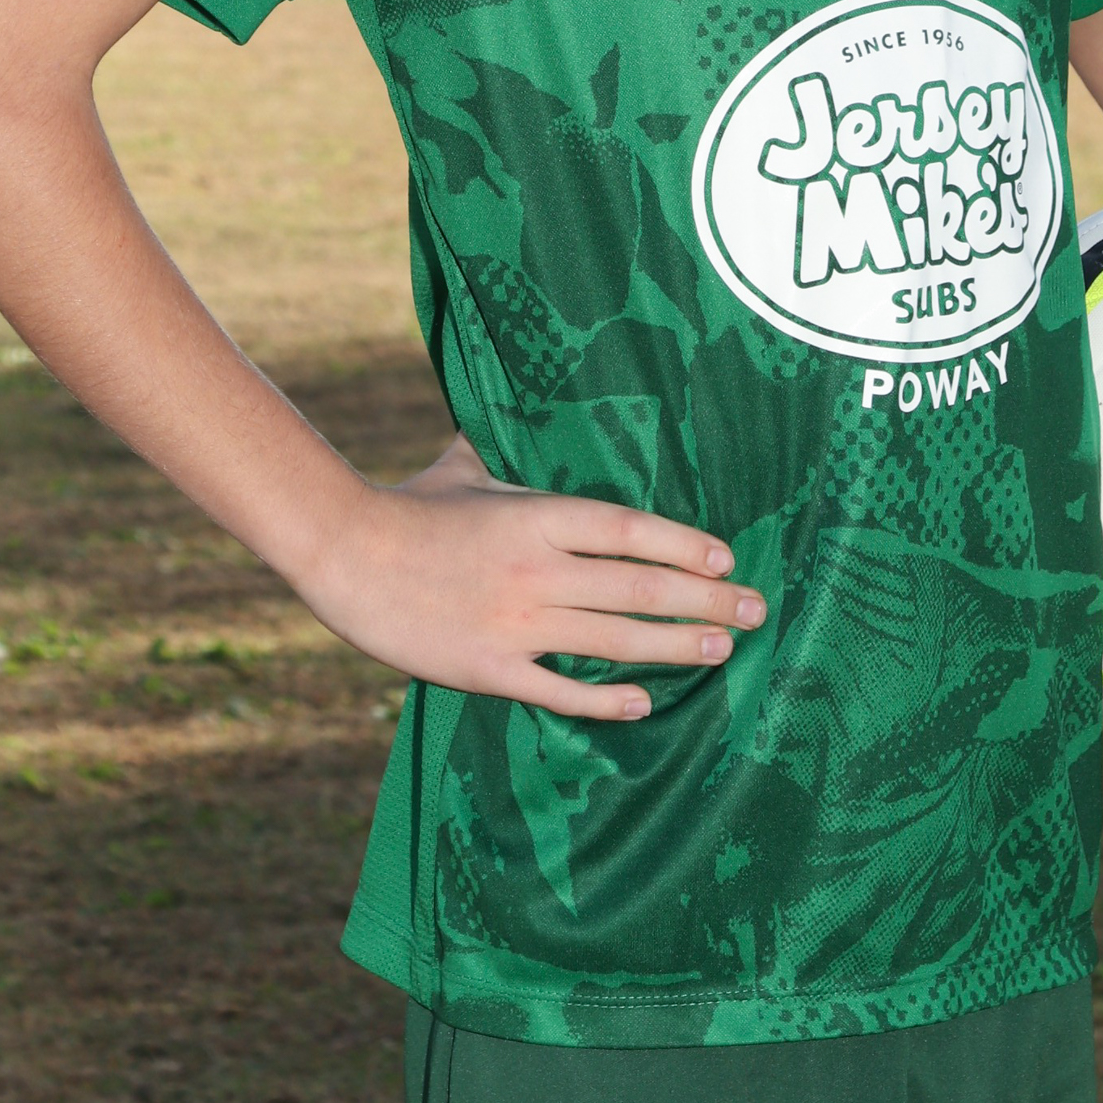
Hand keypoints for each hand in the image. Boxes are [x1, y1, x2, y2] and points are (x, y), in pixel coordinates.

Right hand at [300, 432, 766, 723]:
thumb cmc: (411, 504)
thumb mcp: (468, 463)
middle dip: (704, 600)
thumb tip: (532, 400)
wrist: (346, 554)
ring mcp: (515, 621)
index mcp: (536, 515)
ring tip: (724, 648)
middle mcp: (537, 569)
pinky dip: (605, 697)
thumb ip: (509, 446)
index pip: (628, 530)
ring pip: (613, 639)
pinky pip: (560, 688)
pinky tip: (643, 703)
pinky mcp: (489, 667)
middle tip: (756, 610)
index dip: (684, 544)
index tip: (728, 558)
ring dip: (675, 645)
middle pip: (638, 586)